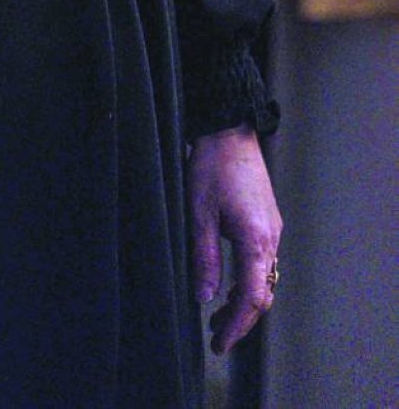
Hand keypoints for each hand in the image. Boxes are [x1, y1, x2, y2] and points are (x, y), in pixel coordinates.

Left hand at [188, 123, 282, 354]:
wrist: (229, 128)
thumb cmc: (211, 166)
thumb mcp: (198, 213)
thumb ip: (203, 257)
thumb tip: (203, 297)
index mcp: (256, 240)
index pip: (250, 297)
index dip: (235, 325)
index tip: (218, 343)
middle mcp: (271, 237)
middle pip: (262, 293)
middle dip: (241, 319)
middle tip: (216, 335)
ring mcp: (273, 228)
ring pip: (265, 278)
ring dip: (245, 300)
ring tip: (218, 313)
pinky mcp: (268, 219)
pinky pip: (264, 260)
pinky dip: (250, 279)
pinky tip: (230, 281)